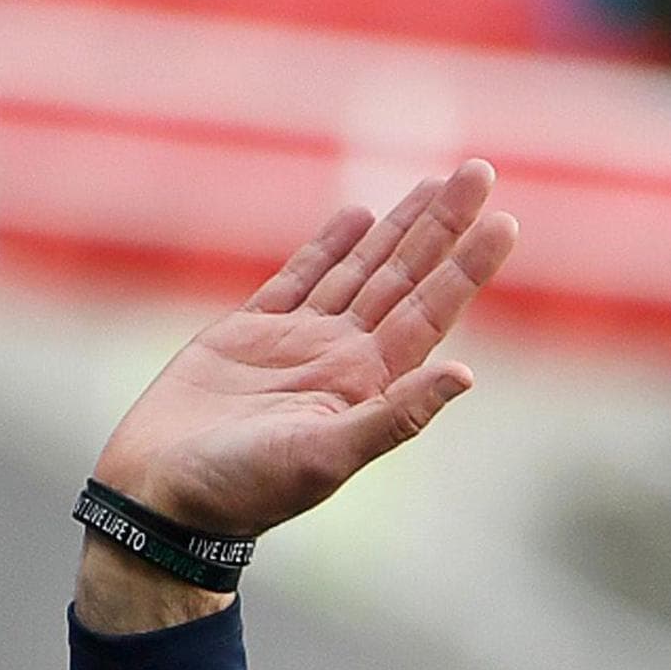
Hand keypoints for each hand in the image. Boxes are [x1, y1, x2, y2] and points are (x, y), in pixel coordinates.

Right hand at [90, 159, 519, 539]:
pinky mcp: (249, 333)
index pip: (431, 312)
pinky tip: (358, 215)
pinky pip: (300, 277)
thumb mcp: (326, 458)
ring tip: (436, 184)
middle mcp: (343, 356)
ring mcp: (298, 342)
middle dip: (443, 225)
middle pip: (405, 276)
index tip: (507, 222)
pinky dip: (328, 246)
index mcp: (368, 384)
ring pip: (360, 268)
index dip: (467, 267)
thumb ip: (394, 417)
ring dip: (399, 228)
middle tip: (481, 171)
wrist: (164, 498)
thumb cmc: (242, 490)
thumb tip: (463, 376)